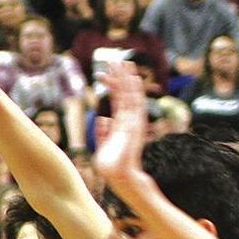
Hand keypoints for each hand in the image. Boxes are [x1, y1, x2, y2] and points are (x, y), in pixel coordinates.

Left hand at [95, 61, 147, 192]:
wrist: (120, 177)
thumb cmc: (111, 167)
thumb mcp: (102, 147)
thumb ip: (102, 133)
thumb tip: (102, 118)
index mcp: (121, 125)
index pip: (117, 101)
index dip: (111, 86)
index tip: (104, 73)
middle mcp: (129, 121)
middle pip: (124, 94)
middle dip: (119, 78)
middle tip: (114, 61)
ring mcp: (134, 122)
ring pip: (131, 95)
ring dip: (128, 79)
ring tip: (125, 62)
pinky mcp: (136, 125)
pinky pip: (136, 104)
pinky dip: (135, 91)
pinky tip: (133, 77)